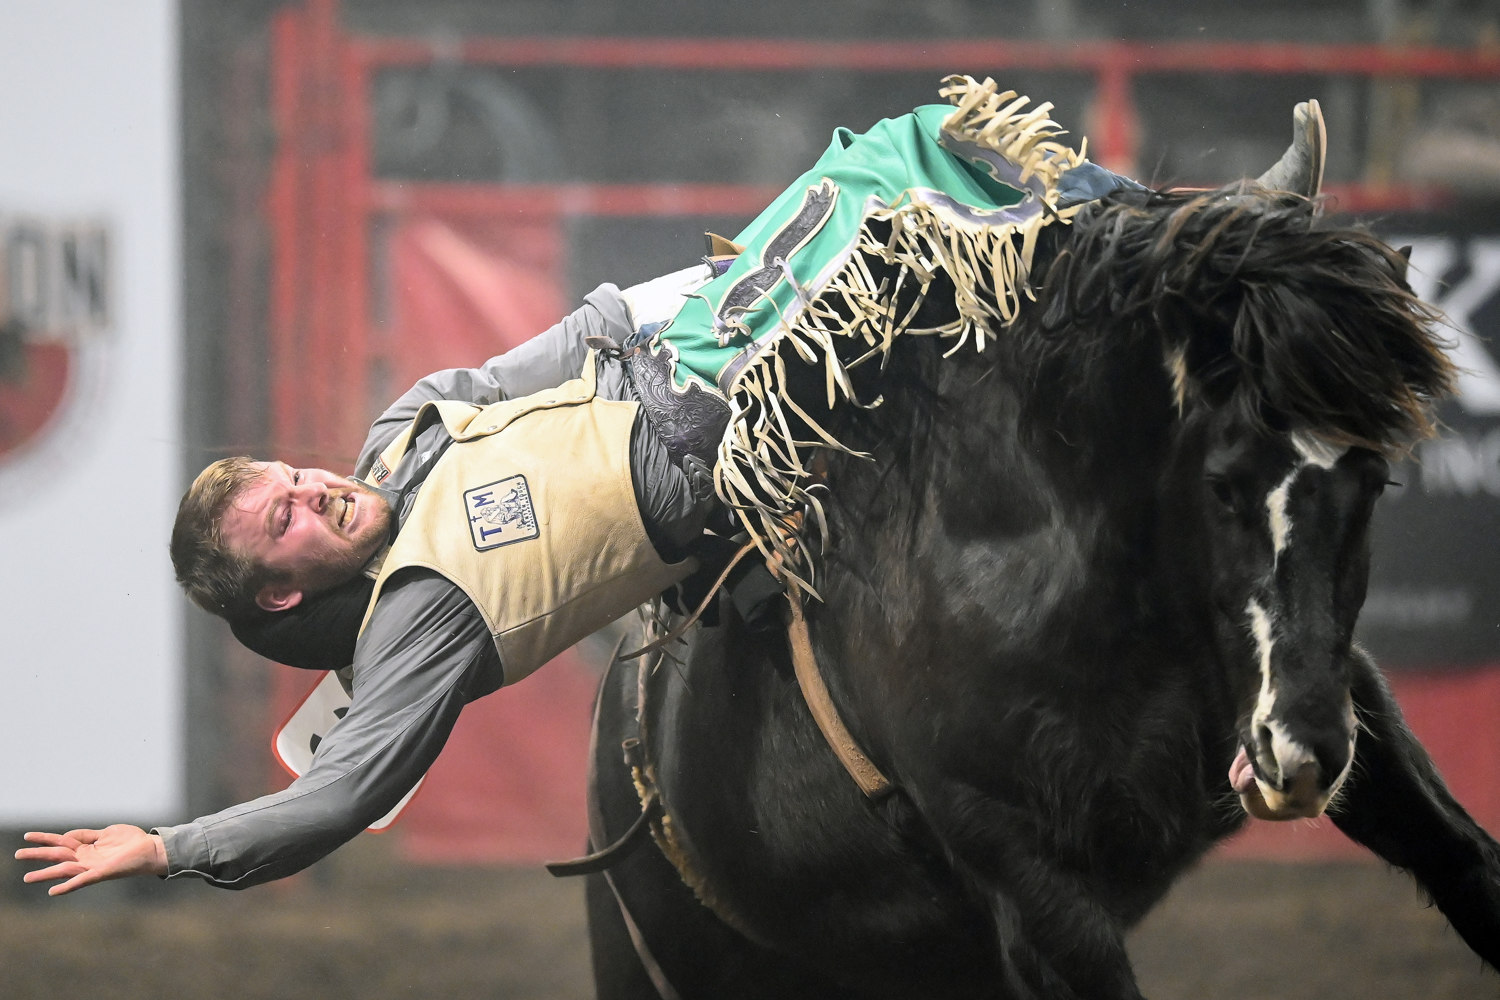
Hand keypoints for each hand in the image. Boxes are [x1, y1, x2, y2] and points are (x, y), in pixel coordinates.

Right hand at [15, 825, 167, 895]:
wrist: (151, 850)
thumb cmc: (130, 841)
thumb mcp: (106, 832)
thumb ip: (86, 835)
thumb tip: (66, 835)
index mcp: (86, 847)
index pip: (60, 841)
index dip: (44, 838)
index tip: (27, 836)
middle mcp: (85, 858)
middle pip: (56, 855)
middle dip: (37, 855)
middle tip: (16, 855)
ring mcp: (92, 866)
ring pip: (63, 870)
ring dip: (45, 874)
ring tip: (27, 878)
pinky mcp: (101, 873)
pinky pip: (81, 880)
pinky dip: (67, 886)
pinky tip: (53, 892)